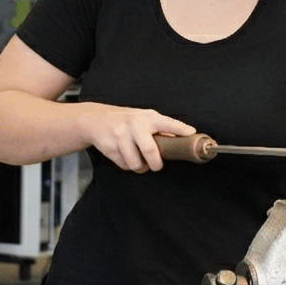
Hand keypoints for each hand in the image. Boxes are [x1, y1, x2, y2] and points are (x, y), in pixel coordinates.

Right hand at [80, 106, 195, 172]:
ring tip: (140, 162)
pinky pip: (123, 165)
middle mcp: (134, 125)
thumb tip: (180, 138)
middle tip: (157, 166)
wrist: (94, 119)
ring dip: (140, 167)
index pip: (167, 123)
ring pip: (135, 163)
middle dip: (155, 163)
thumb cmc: (125, 119)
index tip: (191, 133)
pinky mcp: (109, 147)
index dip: (180, 129)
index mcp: (146, 117)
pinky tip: (126, 157)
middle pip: (150, 150)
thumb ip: (159, 127)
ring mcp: (120, 136)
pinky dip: (127, 165)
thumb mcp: (142, 117)